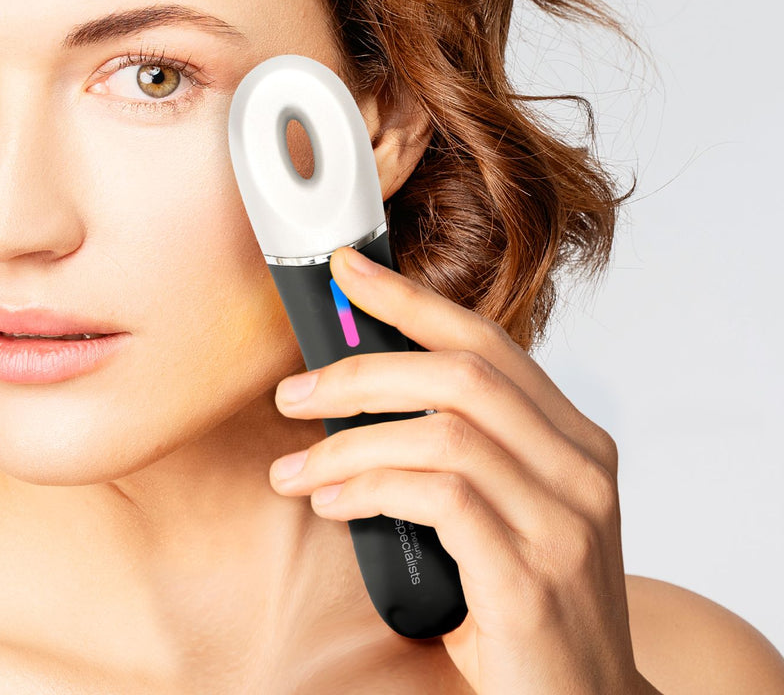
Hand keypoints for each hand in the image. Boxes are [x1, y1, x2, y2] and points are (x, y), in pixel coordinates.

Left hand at [267, 245, 653, 694]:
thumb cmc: (527, 600)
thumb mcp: (509, 507)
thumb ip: (464, 446)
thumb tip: (362, 383)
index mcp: (574, 440)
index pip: (485, 342)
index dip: (410, 300)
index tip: (346, 272)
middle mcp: (580, 471)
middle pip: (460, 376)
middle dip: (361, 371)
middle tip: (293, 394)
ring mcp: (562, 525)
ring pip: (442, 434)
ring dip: (349, 442)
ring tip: (294, 470)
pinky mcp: (529, 581)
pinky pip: (438, 499)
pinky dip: (371, 489)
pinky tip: (332, 504)